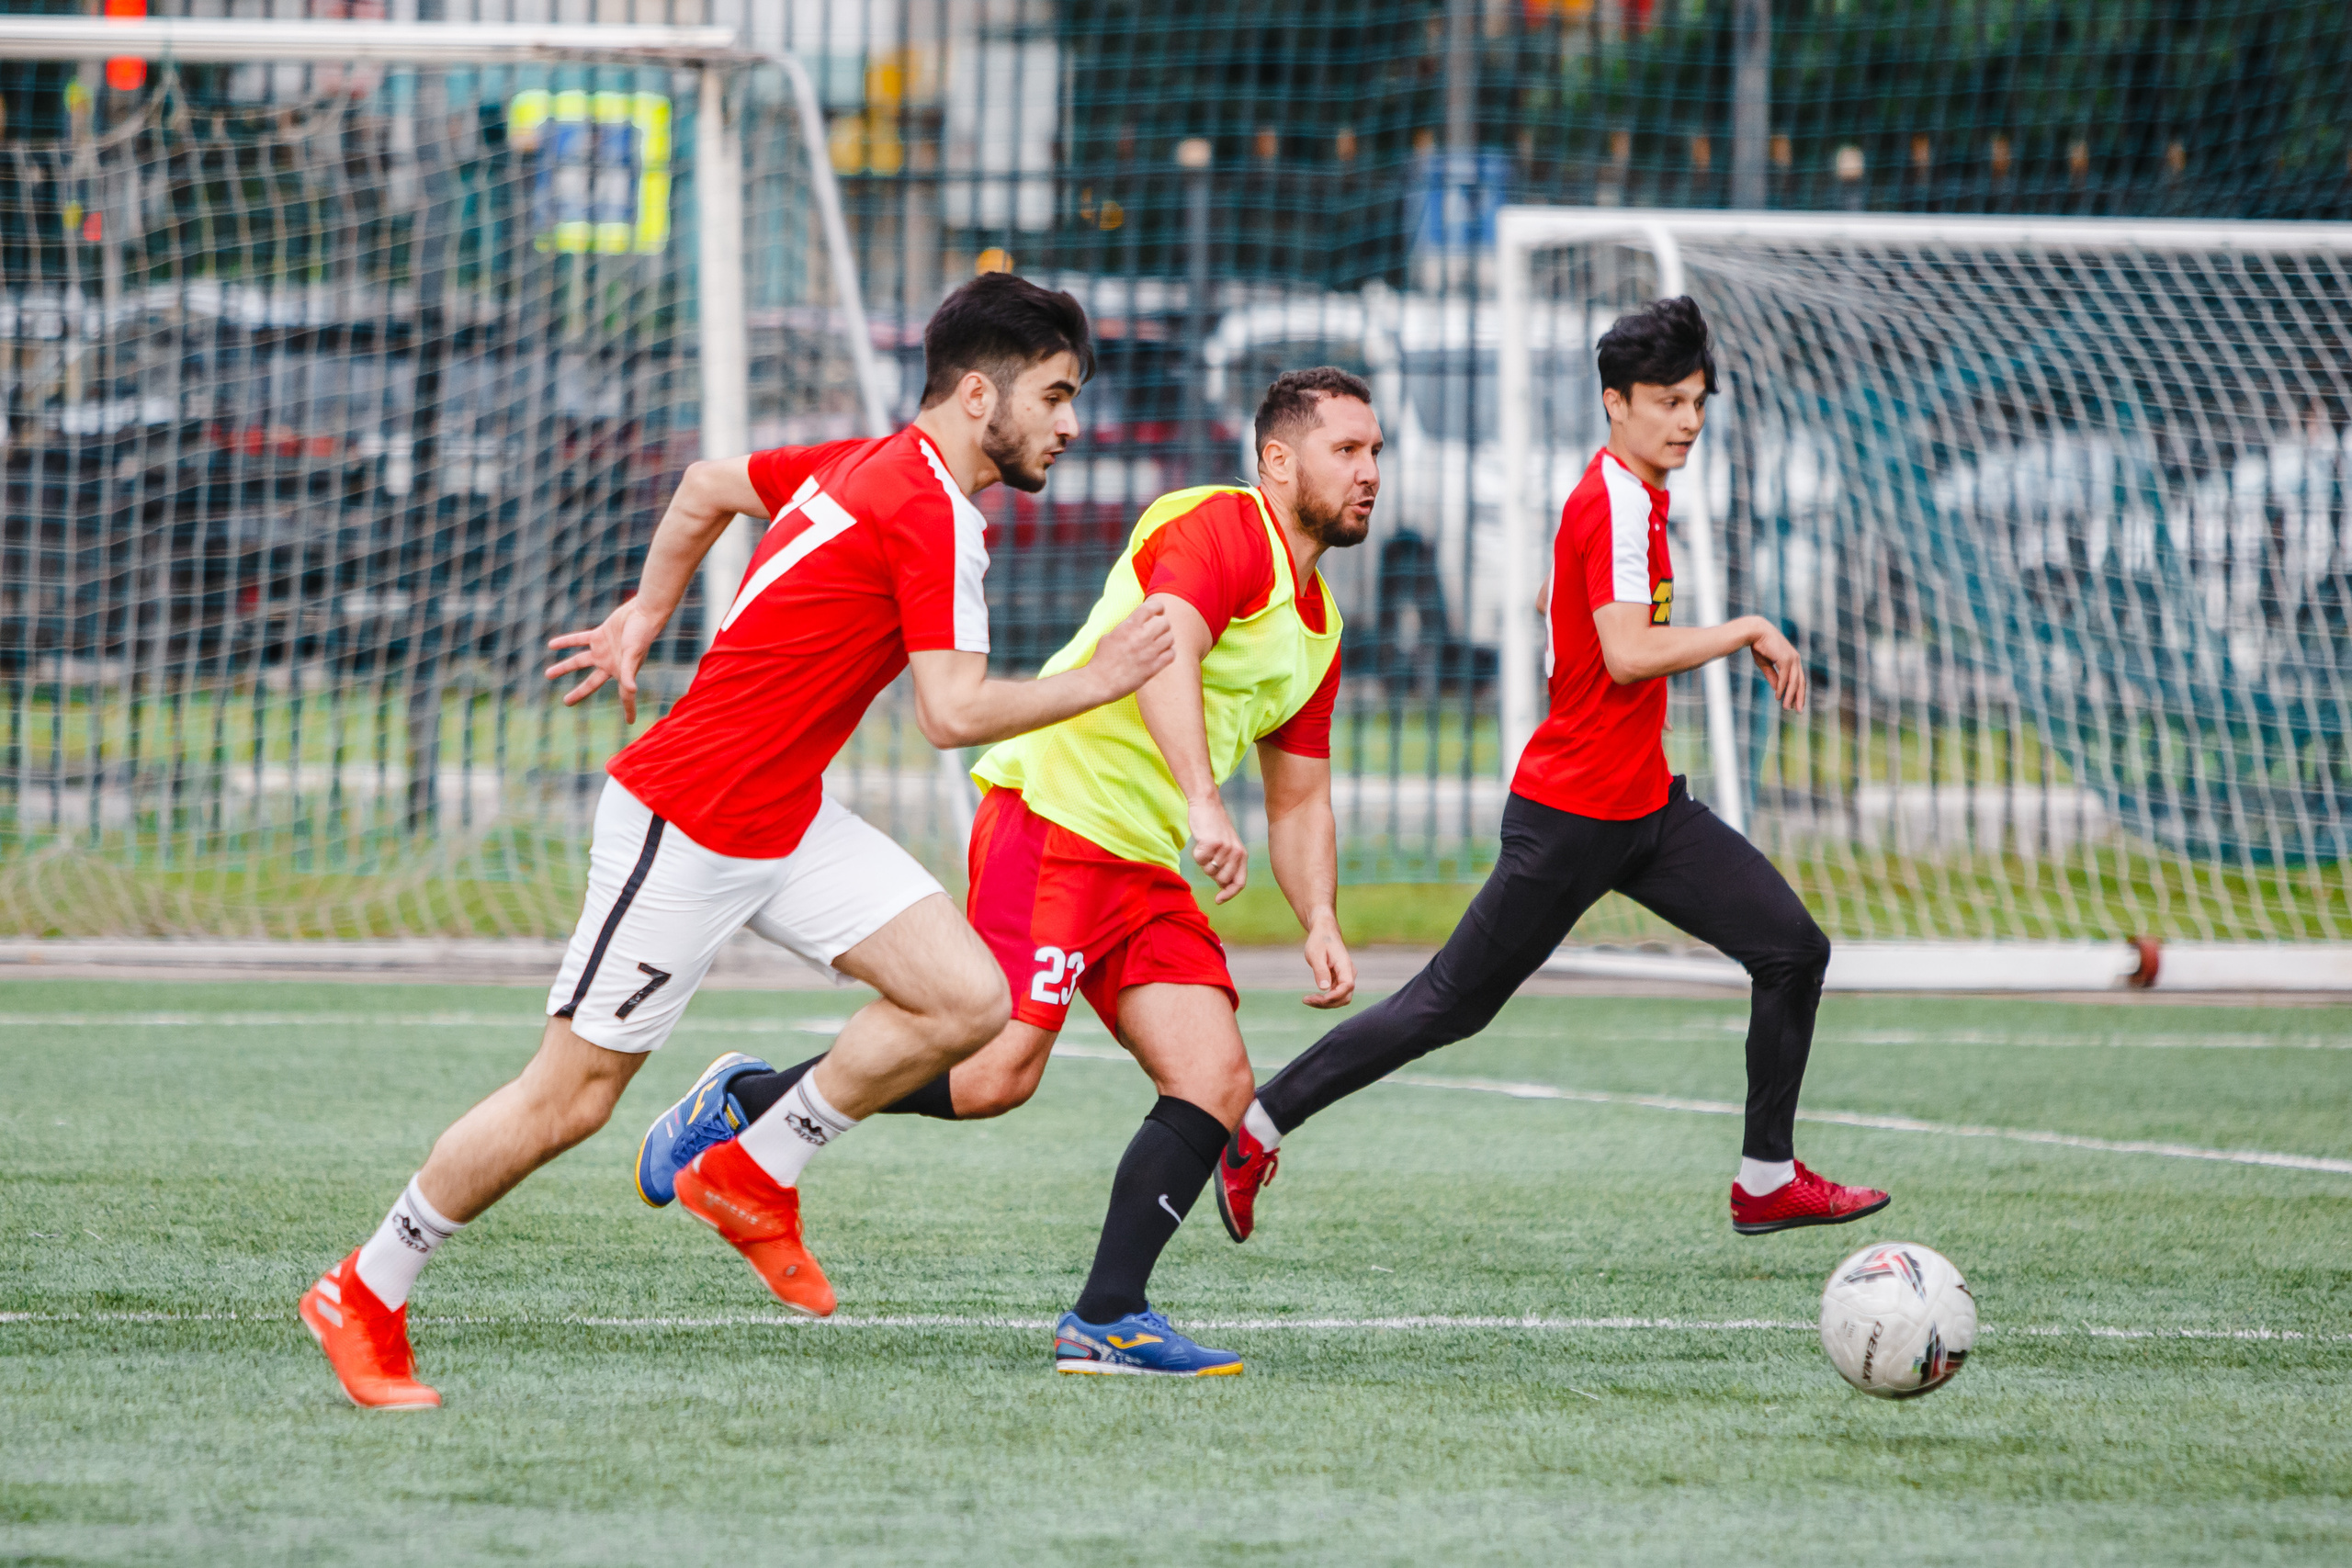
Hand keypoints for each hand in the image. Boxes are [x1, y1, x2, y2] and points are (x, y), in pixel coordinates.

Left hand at [546, 598, 663, 723]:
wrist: (643, 612)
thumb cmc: (642, 635)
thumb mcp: (633, 655)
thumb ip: (629, 672)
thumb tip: (632, 691)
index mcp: (622, 672)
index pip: (626, 696)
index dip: (629, 710)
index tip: (630, 723)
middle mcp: (611, 664)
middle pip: (591, 683)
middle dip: (579, 692)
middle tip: (566, 702)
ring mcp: (603, 650)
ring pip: (579, 661)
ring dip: (564, 667)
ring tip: (548, 674)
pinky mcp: (599, 635)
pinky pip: (578, 640)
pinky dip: (566, 642)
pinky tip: (551, 645)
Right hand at [1087, 602, 1176, 700]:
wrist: (1100, 682)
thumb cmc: (1102, 660)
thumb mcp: (1110, 636)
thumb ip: (1126, 627)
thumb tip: (1136, 623)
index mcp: (1129, 626)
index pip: (1151, 607)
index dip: (1157, 607)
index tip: (1157, 611)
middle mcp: (1141, 637)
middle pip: (1164, 622)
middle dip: (1162, 624)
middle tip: (1157, 630)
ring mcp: (1149, 653)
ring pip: (1170, 638)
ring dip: (1166, 639)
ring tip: (1159, 643)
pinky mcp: (1153, 667)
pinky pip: (1171, 654)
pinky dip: (1169, 652)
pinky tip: (1162, 654)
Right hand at [1187, 793, 1248, 903]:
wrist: (1207, 804)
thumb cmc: (1215, 827)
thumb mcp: (1228, 847)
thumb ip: (1228, 866)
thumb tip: (1223, 887)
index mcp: (1242, 855)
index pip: (1239, 882)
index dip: (1229, 894)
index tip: (1219, 900)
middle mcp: (1236, 853)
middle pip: (1221, 879)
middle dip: (1211, 872)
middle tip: (1209, 856)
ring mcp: (1224, 848)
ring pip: (1208, 870)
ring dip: (1203, 861)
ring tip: (1206, 845)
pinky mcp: (1211, 843)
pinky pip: (1199, 859)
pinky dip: (1196, 852)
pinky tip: (1200, 840)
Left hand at [1300, 919, 1354, 1008]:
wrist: (1324, 932)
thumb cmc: (1319, 941)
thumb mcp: (1316, 954)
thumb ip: (1320, 971)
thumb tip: (1324, 988)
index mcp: (1345, 966)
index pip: (1347, 986)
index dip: (1335, 996)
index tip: (1319, 998)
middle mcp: (1349, 973)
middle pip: (1345, 997)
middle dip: (1328, 1003)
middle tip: (1307, 1000)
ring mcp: (1345, 978)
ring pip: (1340, 998)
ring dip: (1325, 1003)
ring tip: (1307, 1000)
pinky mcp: (1339, 980)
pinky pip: (1335, 994)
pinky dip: (1324, 999)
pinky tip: (1311, 997)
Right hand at [1748, 622, 1807, 712]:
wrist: (1755, 632)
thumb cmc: (1759, 645)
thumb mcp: (1766, 664)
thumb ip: (1773, 676)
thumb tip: (1778, 690)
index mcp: (1792, 659)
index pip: (1799, 678)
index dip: (1798, 692)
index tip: (1795, 703)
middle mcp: (1795, 659)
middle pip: (1801, 682)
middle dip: (1800, 697)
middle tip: (1798, 711)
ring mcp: (1792, 658)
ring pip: (1794, 682)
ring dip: (1790, 696)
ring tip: (1786, 707)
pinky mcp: (1785, 659)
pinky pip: (1784, 678)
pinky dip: (1782, 688)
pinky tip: (1778, 697)